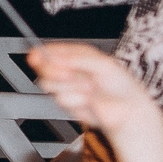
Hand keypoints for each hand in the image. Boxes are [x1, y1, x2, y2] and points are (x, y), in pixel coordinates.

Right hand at [28, 43, 162, 144]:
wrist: (127, 109)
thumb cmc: (120, 85)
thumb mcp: (102, 63)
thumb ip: (79, 58)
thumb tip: (59, 58)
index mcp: (77, 57)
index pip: (53, 51)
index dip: (42, 52)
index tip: (35, 54)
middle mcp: (70, 71)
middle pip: (44, 67)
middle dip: (52, 70)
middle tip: (68, 73)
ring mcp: (68, 87)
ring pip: (49, 84)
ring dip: (70, 86)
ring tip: (88, 87)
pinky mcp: (69, 104)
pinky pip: (61, 98)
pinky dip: (76, 98)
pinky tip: (88, 99)